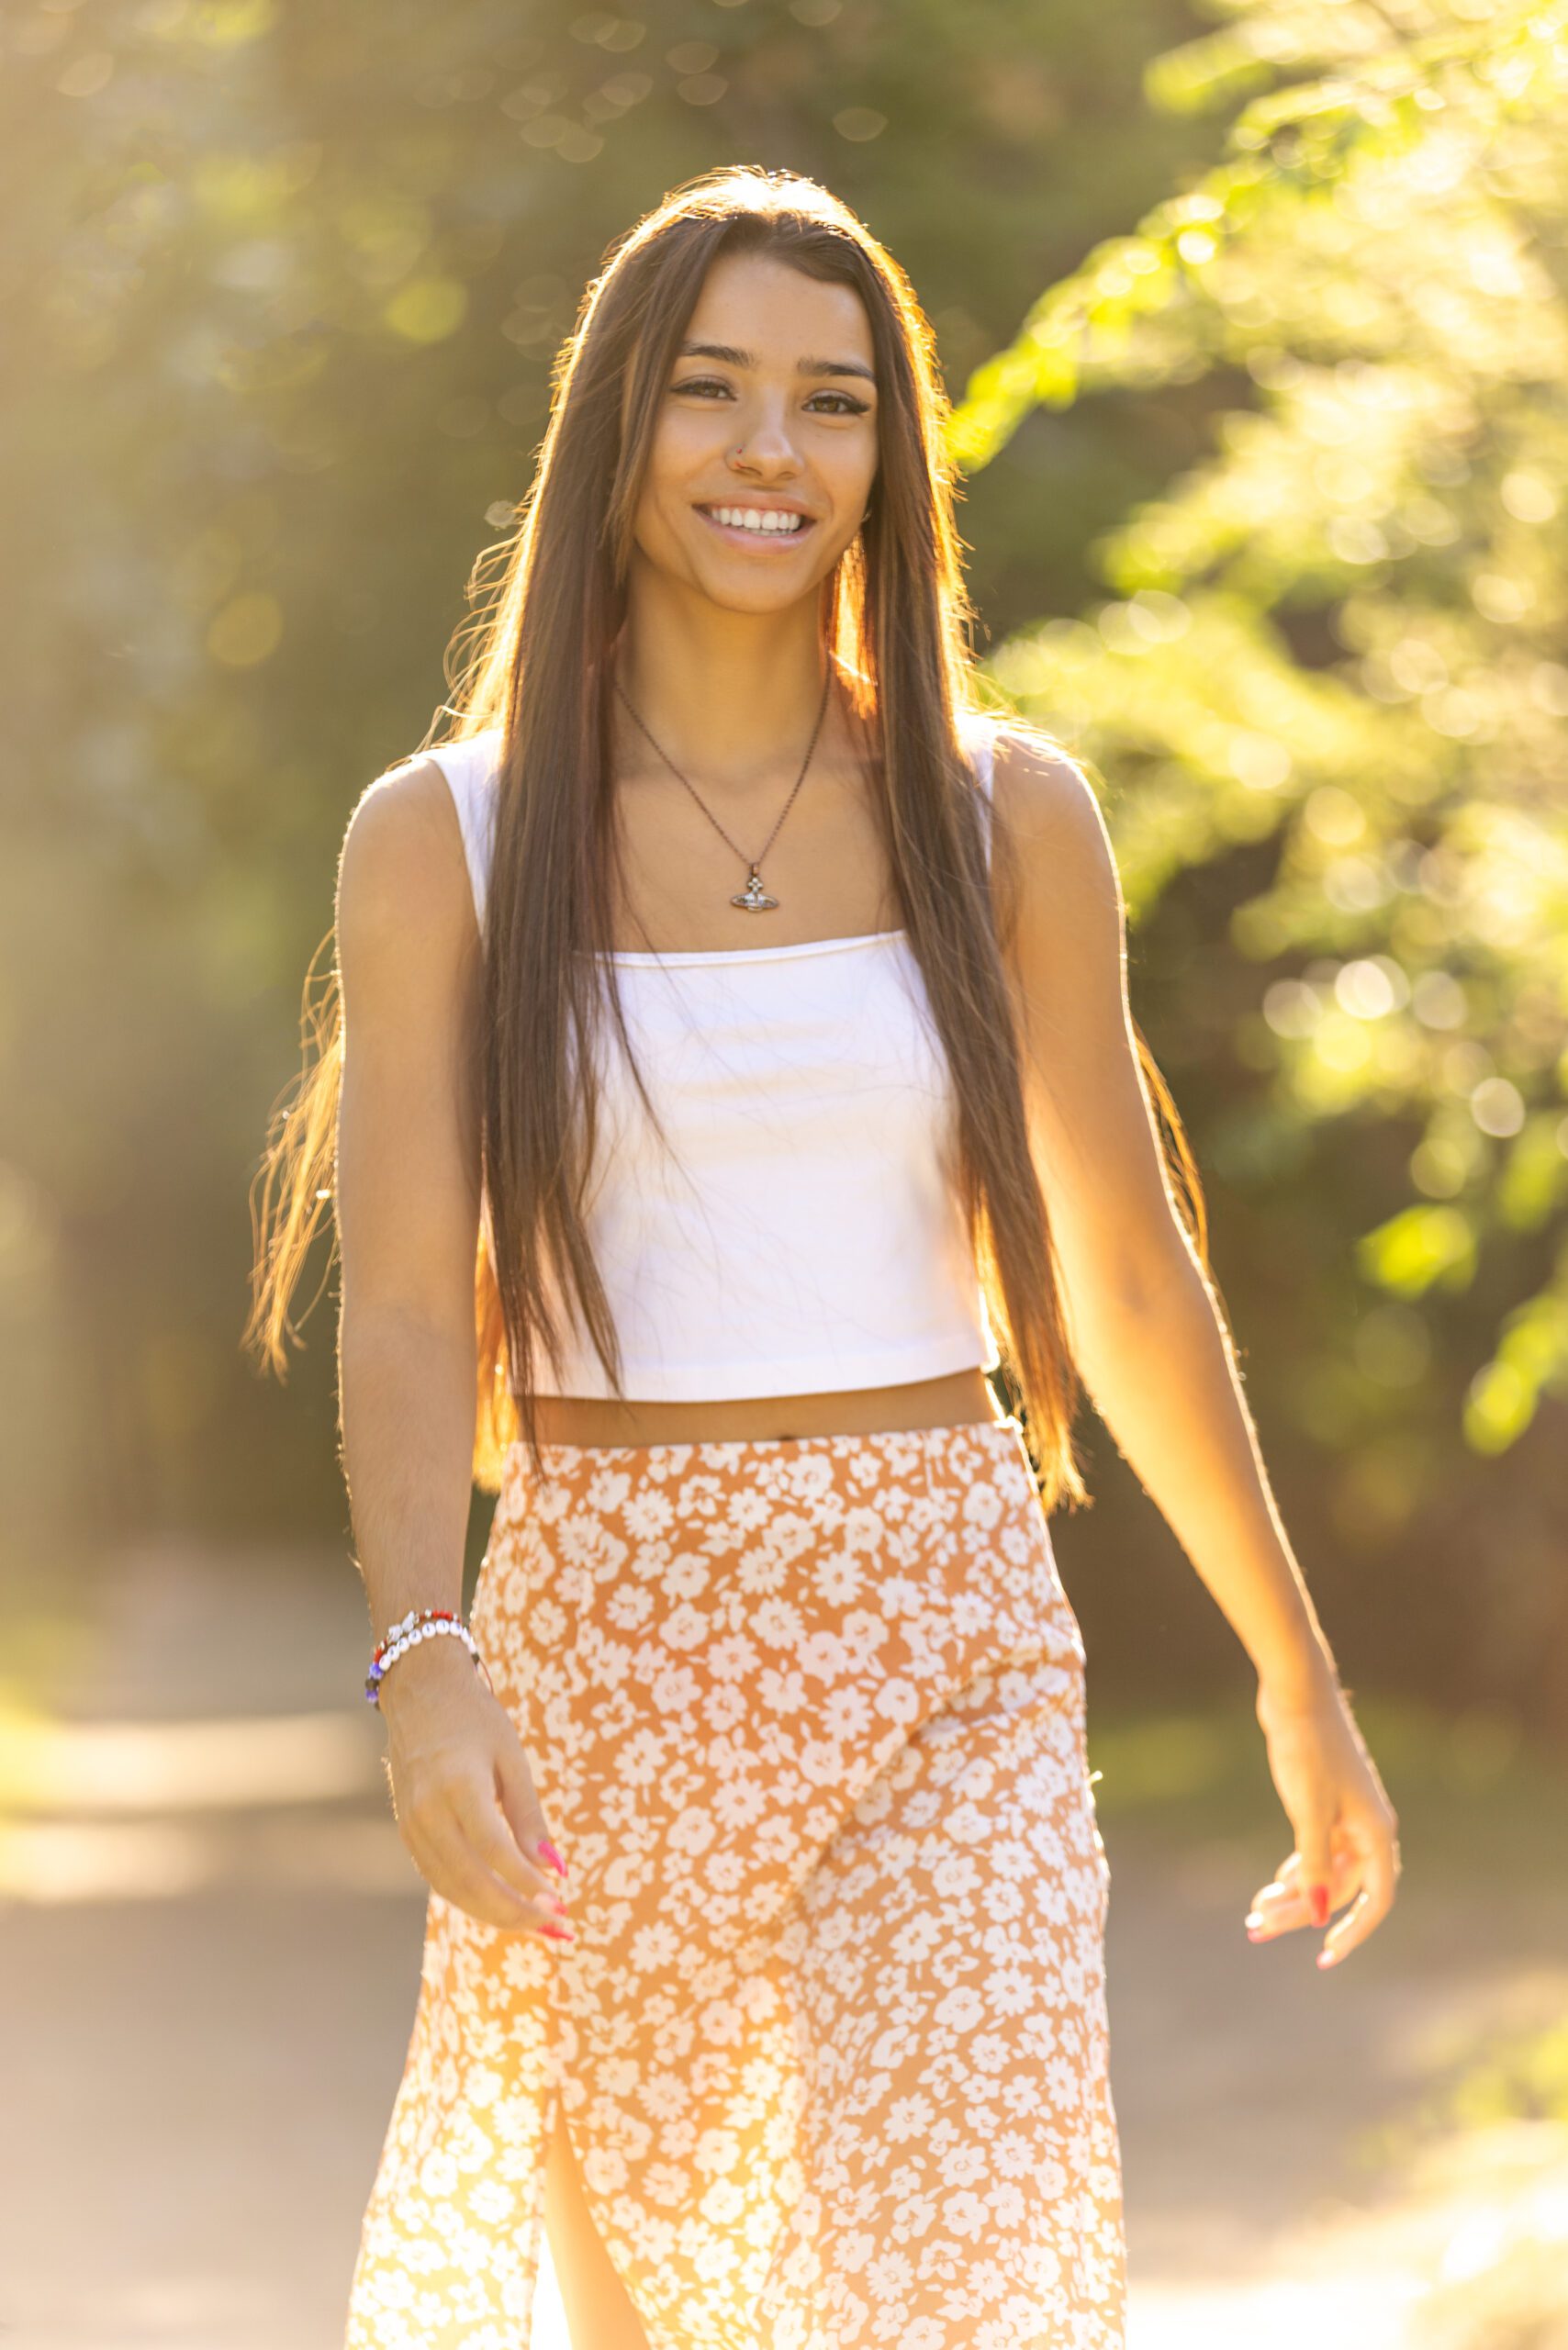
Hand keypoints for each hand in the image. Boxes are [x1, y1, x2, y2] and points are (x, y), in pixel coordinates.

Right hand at [377, 1635, 573, 1943]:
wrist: (419, 1691)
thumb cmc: (475, 1718)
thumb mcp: (511, 1757)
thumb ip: (529, 1816)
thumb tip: (555, 1869)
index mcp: (458, 1785)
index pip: (495, 1851)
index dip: (527, 1883)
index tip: (561, 1901)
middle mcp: (427, 1811)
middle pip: (470, 1881)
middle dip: (515, 1912)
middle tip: (556, 1926)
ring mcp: (410, 1824)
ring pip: (452, 1889)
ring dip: (495, 1914)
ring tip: (536, 1923)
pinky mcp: (405, 1831)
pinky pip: (438, 1877)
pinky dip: (470, 1898)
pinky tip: (502, 1904)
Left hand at [1247, 1676, 1400, 1970]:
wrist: (1296, 1693)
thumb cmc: (1308, 1747)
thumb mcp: (1309, 1809)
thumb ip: (1314, 1862)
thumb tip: (1316, 1912)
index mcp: (1376, 1832)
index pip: (1376, 1899)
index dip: (1354, 1931)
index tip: (1324, 1956)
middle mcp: (1367, 1828)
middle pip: (1341, 1888)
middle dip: (1302, 1913)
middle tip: (1257, 1932)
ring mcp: (1346, 1815)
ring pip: (1324, 1870)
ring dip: (1293, 1894)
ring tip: (1254, 1917)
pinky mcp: (1325, 1802)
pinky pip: (1315, 1850)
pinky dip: (1294, 1869)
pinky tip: (1272, 1885)